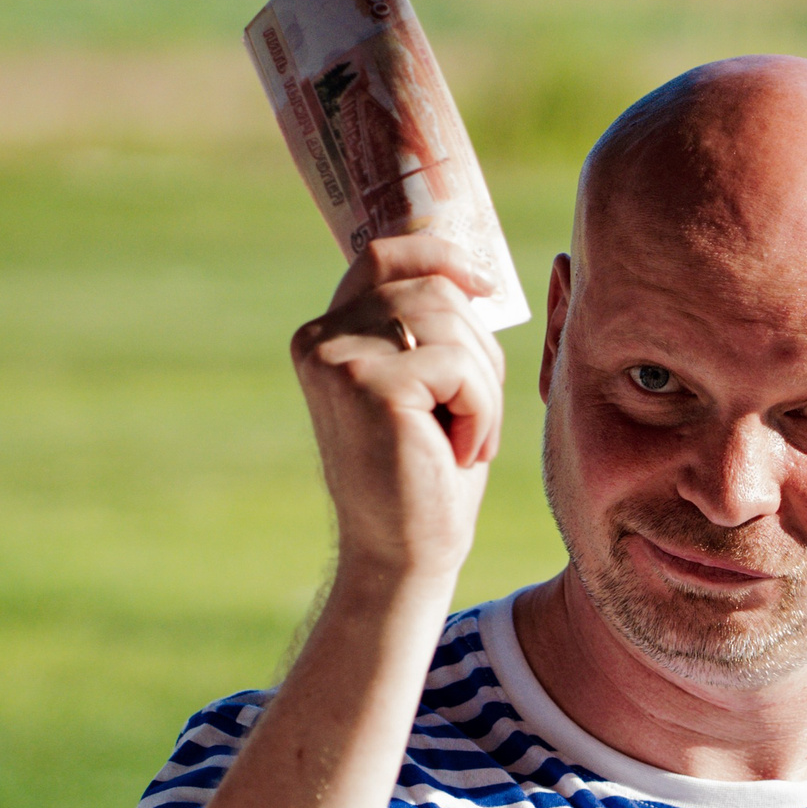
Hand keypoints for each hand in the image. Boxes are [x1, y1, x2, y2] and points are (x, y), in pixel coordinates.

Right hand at [291, 234, 505, 585]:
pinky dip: (482, 410)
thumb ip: (431, 330)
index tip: (486, 283)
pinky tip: (461, 451)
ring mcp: (336, 357)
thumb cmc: (427, 476)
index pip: (383, 255)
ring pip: (452, 324)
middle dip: (480, 353)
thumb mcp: (428, 388)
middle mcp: (320, 337)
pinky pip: (460, 367)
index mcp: (329, 333)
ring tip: (467, 439)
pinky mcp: (366, 384)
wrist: (404, 554)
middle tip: (475, 420)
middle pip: (436, 292)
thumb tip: (474, 275)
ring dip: (484, 386)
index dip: (439, 253)